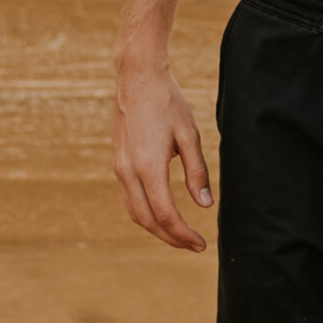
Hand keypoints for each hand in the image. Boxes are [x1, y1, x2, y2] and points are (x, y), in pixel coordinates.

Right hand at [111, 63, 213, 250]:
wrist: (137, 77)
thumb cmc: (167, 102)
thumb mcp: (189, 135)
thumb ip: (197, 172)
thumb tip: (205, 205)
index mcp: (148, 167)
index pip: (166, 214)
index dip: (184, 234)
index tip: (201, 244)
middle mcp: (128, 172)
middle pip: (147, 221)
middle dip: (170, 238)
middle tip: (194, 245)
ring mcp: (119, 168)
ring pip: (135, 212)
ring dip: (156, 228)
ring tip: (180, 234)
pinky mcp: (117, 162)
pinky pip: (129, 197)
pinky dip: (145, 212)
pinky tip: (161, 212)